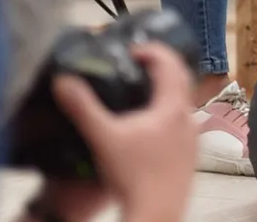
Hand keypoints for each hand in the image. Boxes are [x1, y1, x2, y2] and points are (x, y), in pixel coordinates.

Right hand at [39, 43, 197, 221]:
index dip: (152, 51)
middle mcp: (188, 118)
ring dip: (164, 91)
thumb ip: (83, 108)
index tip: (132, 50)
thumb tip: (64, 80)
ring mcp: (193, 137)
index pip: (170, 64)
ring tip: (139, 92)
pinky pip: (182, 123)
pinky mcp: (191, 154)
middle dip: (160, 67)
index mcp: (172, 107)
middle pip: (180, 79)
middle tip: (136, 64)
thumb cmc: (132, 176)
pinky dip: (167, 113)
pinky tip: (147, 127)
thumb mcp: (103, 138)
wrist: (156, 213)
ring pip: (182, 103)